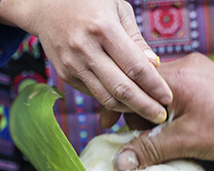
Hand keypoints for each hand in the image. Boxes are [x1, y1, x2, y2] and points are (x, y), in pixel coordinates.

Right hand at [0, 0, 171, 123]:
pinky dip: (112, 101)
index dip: (155, 86)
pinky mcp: (66, 75)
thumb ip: (136, 40)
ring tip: (146, 112)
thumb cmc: (89, 2)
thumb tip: (155, 65)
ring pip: (106, 98)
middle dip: (145, 106)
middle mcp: (85, 49)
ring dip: (128, 109)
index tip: (168, 98)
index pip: (135, 67)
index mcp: (103, 28)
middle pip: (121, 89)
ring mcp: (73, 65)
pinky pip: (94, 94)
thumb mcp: (117, 9)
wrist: (45, 6)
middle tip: (160, 116)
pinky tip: (126, 102)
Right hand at [114, 53, 213, 170]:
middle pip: (144, 90)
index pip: (131, 86)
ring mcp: (199, 72)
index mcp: (174, 77)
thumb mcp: (187, 143)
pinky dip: (173, 114)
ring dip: (156, 117)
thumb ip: (149, 150)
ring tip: (164, 141)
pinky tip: (181, 132)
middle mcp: (185, 67)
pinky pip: (179, 96)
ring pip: (162, 94)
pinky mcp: (210, 82)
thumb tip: (121, 162)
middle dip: (137, 117)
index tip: (105, 128)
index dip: (115, 109)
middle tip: (140, 142)